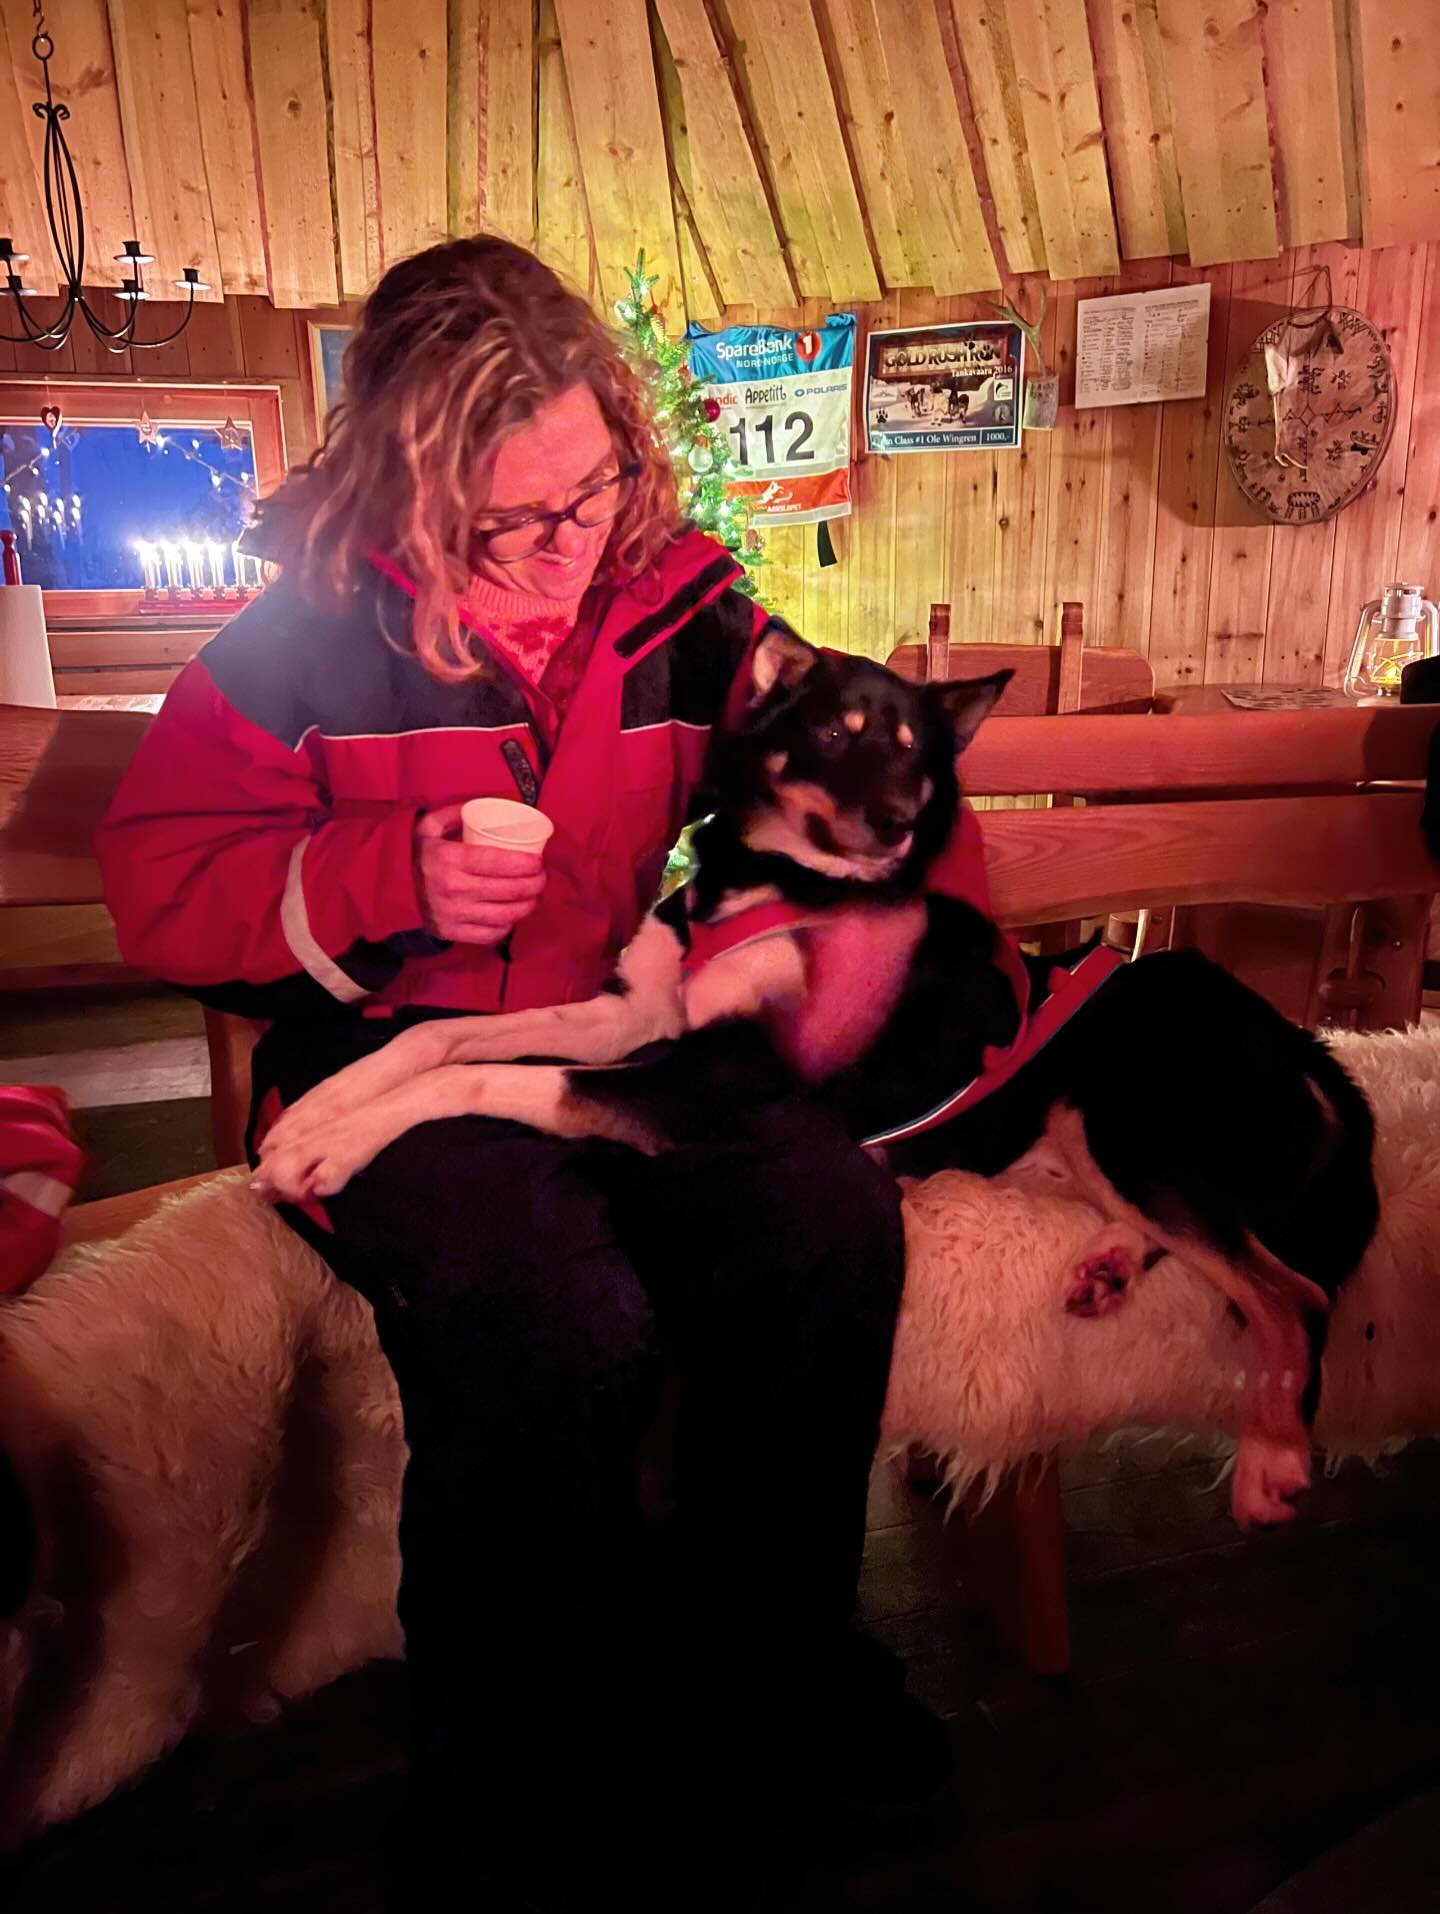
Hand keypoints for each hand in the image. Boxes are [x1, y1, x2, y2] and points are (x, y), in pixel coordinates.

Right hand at [414, 803, 545, 944]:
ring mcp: (453, 915)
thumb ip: (456, 813)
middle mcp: (452, 889)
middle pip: (509, 890)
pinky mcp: (451, 933)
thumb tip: (489, 804)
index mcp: (449, 859)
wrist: (386, 889)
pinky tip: (513, 915)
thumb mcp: (428, 826)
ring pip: (505, 915)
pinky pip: (490, 934)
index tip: (538, 862)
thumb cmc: (415, 854)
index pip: (498, 862)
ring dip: (528, 906)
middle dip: (534, 884)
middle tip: (541, 877)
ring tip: (534, 896)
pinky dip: (507, 926)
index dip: (525, 864)